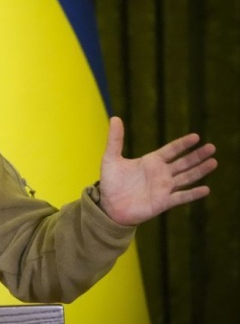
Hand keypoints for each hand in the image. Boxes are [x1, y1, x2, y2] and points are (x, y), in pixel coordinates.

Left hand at [98, 116, 216, 225]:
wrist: (108, 206)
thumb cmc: (111, 182)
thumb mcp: (111, 158)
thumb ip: (115, 139)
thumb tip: (115, 118)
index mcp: (151, 161)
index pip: (172, 150)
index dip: (183, 144)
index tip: (196, 136)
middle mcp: (161, 174)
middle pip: (183, 162)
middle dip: (197, 155)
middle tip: (212, 147)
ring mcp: (164, 188)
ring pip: (186, 177)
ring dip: (200, 171)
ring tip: (214, 162)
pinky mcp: (163, 202)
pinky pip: (181, 197)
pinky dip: (193, 193)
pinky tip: (206, 189)